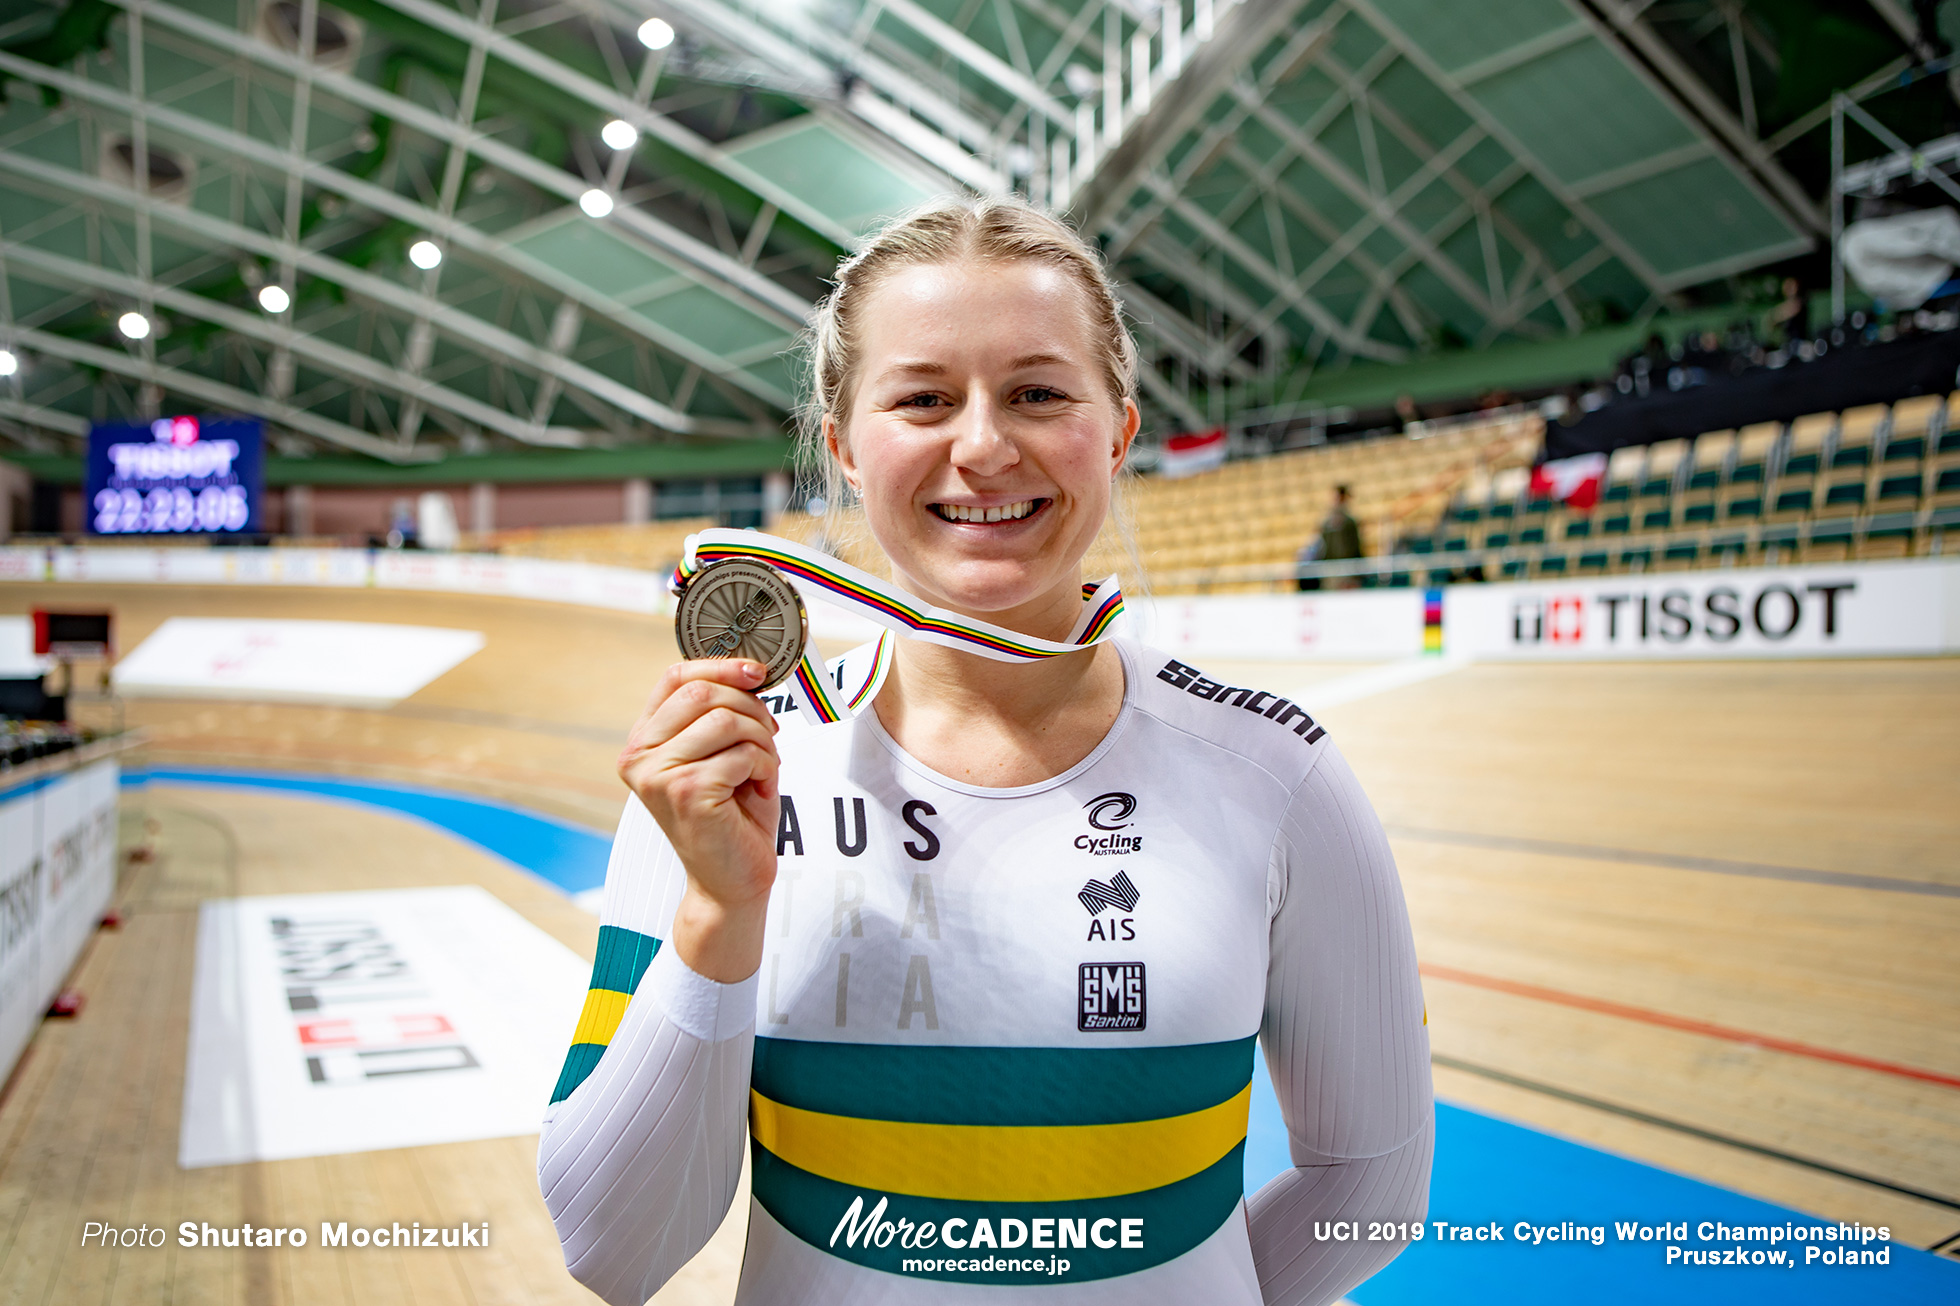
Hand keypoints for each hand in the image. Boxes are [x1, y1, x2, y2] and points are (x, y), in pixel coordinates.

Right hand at [618, 659, 780, 981]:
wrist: (732, 881)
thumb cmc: (732, 816)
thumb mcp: (721, 754)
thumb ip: (720, 713)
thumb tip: (748, 670)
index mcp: (643, 741)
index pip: (675, 677)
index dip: (720, 666)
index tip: (756, 672)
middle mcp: (639, 756)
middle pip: (703, 694)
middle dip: (749, 708)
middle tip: (768, 735)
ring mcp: (657, 775)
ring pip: (726, 720)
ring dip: (760, 740)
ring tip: (762, 766)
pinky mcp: (686, 792)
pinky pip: (742, 753)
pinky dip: (764, 766)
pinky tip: (758, 787)